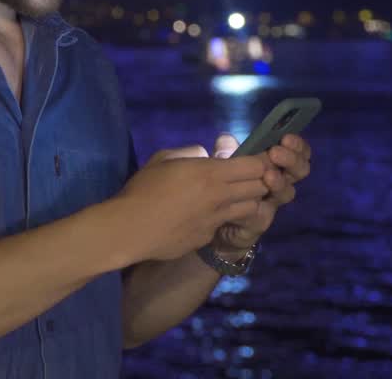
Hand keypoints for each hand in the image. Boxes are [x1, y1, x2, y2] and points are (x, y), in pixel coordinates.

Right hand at [111, 145, 270, 262]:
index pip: (256, 166)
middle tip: (248, 177)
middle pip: (260, 187)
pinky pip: (226, 223)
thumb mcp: (165, 158)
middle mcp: (220, 196)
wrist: (130, 228)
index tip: (257, 158)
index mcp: (210, 173)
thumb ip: (192, 153)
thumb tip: (206, 156)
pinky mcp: (208, 237)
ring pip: (251, 208)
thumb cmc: (143, 188)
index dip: (262, 161)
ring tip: (232, 196)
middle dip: (260, 180)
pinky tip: (206, 215)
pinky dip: (224, 217)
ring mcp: (216, 220)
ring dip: (247, 200)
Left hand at [209, 132, 311, 255]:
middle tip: (276, 153)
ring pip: (287, 192)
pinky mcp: (260, 221)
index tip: (287, 138)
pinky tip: (251, 201)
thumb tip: (225, 140)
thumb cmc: (225, 187)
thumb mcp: (222, 164)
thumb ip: (225, 152)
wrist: (216, 222)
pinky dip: (258, 205)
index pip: (297, 152)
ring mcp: (272, 203)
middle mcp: (279, 183)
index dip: (298, 146)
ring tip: (269, 176)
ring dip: (280, 182)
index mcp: (275, 164)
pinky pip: (263, 213)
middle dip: (292, 160)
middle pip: (300, 171)